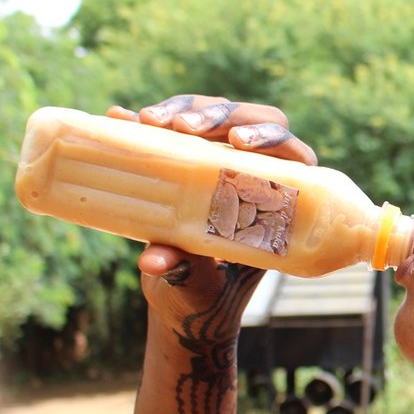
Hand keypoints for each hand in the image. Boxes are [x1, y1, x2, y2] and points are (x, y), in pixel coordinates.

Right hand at [106, 95, 312, 333]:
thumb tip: (154, 261)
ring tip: (145, 120)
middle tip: (182, 127)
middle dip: (219, 116)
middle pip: (254, 121)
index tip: (237, 143)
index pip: (293, 156)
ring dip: (182, 110)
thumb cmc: (205, 298)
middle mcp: (258, 174)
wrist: (184, 302)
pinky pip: (174, 127)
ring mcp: (223, 160)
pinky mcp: (190, 157)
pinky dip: (149, 122)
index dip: (270, 140)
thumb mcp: (196, 287)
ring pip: (214, 115)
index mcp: (282, 204)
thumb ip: (184, 272)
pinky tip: (120, 117)